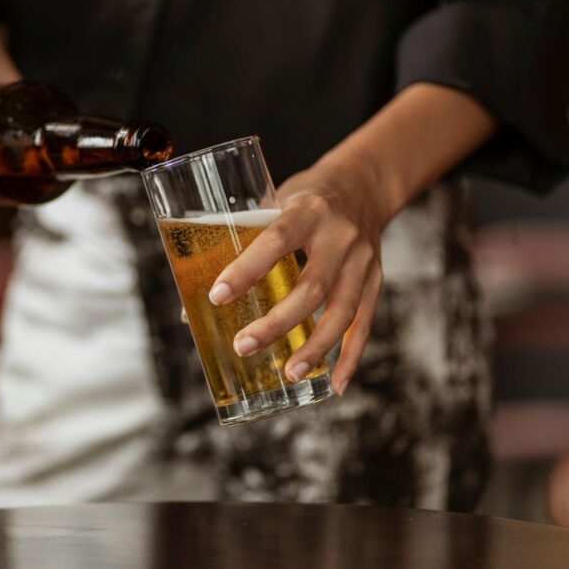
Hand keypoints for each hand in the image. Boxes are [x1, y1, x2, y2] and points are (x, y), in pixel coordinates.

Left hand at [208, 158, 390, 395]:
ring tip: (290, 374)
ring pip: (342, 312)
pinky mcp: (375, 279)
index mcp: (308, 210)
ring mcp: (363, 261)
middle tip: (243, 346)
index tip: (218, 297)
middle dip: (277, 322)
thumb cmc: (307, 198)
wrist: (365, 184)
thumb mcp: (274, 203)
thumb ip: (239, 246)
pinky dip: (350, 356)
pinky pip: (364, 323)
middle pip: (312, 287)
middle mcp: (341, 236)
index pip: (275, 240)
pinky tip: (336, 384)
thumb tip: (192, 306)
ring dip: (315, 347)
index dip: (246, 270)